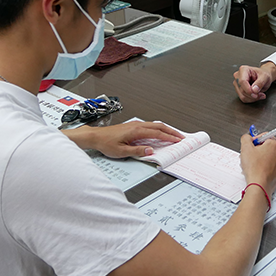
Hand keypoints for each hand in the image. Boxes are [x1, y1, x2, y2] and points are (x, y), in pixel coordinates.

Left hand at [64, 121, 182, 158]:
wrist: (95, 137)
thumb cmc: (106, 143)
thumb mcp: (121, 151)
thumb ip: (137, 151)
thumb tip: (150, 151)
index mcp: (136, 131)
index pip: (157, 134)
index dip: (169, 137)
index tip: (177, 140)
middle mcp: (136, 125)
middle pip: (159, 126)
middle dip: (171, 131)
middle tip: (180, 136)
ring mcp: (135, 125)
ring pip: (154, 124)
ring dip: (165, 129)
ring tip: (173, 134)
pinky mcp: (132, 126)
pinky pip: (149, 125)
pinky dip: (158, 128)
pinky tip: (159, 132)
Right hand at [232, 62, 275, 102]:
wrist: (263, 77)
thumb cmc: (263, 75)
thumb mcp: (265, 77)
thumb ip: (260, 82)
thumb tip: (254, 90)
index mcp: (243, 70)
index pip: (242, 82)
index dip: (248, 90)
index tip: (256, 94)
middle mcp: (238, 76)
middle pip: (242, 90)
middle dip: (253, 95)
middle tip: (262, 94)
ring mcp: (237, 84)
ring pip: (242, 96)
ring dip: (252, 98)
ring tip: (260, 95)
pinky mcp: (239, 90)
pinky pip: (243, 98)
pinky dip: (251, 99)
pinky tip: (257, 96)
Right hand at [238, 133, 275, 194]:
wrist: (259, 186)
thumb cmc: (255, 169)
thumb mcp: (245, 148)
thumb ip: (246, 138)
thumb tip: (247, 137)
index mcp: (274, 144)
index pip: (265, 136)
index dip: (256, 140)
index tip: (251, 145)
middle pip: (268, 147)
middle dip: (258, 150)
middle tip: (251, 155)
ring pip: (270, 158)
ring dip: (262, 159)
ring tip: (254, 165)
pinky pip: (272, 168)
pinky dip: (266, 168)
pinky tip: (258, 171)